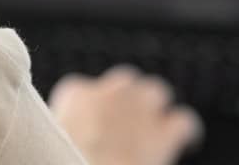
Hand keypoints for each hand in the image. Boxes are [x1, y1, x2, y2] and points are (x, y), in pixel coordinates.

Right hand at [49, 66, 202, 164]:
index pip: (83, 89)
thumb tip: (77, 138)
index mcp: (75, 93)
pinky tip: (185, 141)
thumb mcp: (53, 140)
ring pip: (156, 91)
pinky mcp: (164, 131)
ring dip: (155, 108)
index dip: (93, 108)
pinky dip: (184, 131)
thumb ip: (68, 129)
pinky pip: (183, 120)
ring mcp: (140, 107)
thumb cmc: (64, 162)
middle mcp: (110, 92)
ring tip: (154, 129)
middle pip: (125, 81)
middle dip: (128, 100)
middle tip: (126, 125)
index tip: (94, 125)